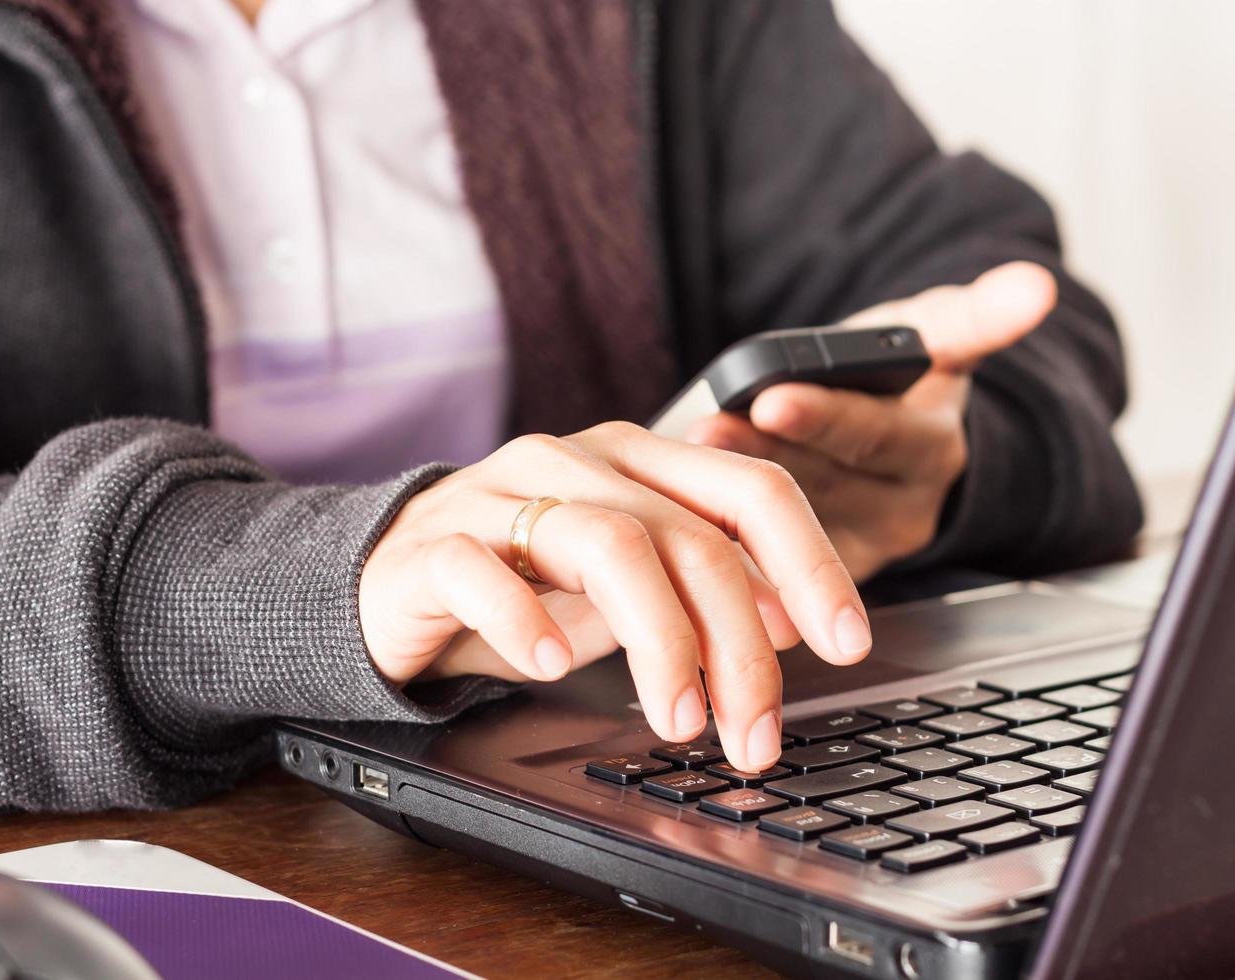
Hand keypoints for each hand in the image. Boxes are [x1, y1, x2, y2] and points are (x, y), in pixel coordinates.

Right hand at [357, 422, 869, 773]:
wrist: (386, 574)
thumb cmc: (521, 576)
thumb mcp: (627, 580)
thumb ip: (703, 583)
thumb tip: (793, 616)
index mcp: (638, 459)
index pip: (751, 490)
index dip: (812, 563)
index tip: (848, 643)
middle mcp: (578, 460)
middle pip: (689, 536)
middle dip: (739, 645)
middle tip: (754, 734)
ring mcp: (501, 494)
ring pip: (607, 543)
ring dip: (659, 642)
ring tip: (679, 720)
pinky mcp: (431, 542)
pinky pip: (482, 570)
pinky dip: (526, 621)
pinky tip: (551, 666)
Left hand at [684, 262, 1056, 580]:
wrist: (908, 446)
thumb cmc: (904, 378)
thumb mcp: (941, 338)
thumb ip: (977, 315)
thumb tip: (1036, 284)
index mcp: (930, 445)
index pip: (874, 432)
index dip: (823, 417)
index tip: (773, 398)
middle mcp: (902, 505)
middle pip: (823, 480)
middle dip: (760, 456)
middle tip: (705, 432)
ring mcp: (862, 545)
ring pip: (792, 523)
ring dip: (734, 495)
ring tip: (681, 462)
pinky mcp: (829, 576)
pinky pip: (777, 567)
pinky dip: (732, 543)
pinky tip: (685, 516)